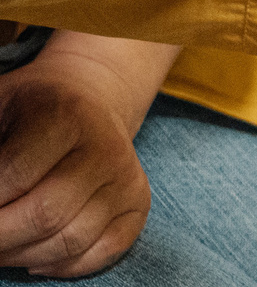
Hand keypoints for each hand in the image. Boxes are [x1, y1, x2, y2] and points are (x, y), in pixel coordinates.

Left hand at [0, 37, 168, 278]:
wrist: (90, 98)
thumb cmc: (30, 110)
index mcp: (67, 114)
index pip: (13, 178)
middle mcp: (107, 146)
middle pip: (44, 216)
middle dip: (0, 238)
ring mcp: (127, 177)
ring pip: (70, 242)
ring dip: (23, 255)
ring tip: (2, 245)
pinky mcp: (138, 202)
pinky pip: (103, 252)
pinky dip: (63, 265)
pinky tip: (35, 254)